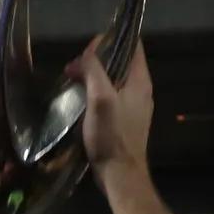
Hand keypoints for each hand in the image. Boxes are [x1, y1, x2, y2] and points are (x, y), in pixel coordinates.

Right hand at [74, 38, 154, 176]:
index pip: (133, 45)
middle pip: (120, 61)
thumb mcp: (100, 98)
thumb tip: (89, 51)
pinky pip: (110, 96)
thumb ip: (95, 70)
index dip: (112, 38)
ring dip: (93, 76)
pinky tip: (79, 99)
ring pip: (113, 79)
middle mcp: (140, 90)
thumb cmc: (111, 136)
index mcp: (140, 80)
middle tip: (75, 66)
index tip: (90, 44)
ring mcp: (133, 106)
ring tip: (72, 80)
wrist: (120, 175)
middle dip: (97, 59)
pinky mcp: (124, 120)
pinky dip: (95, 92)